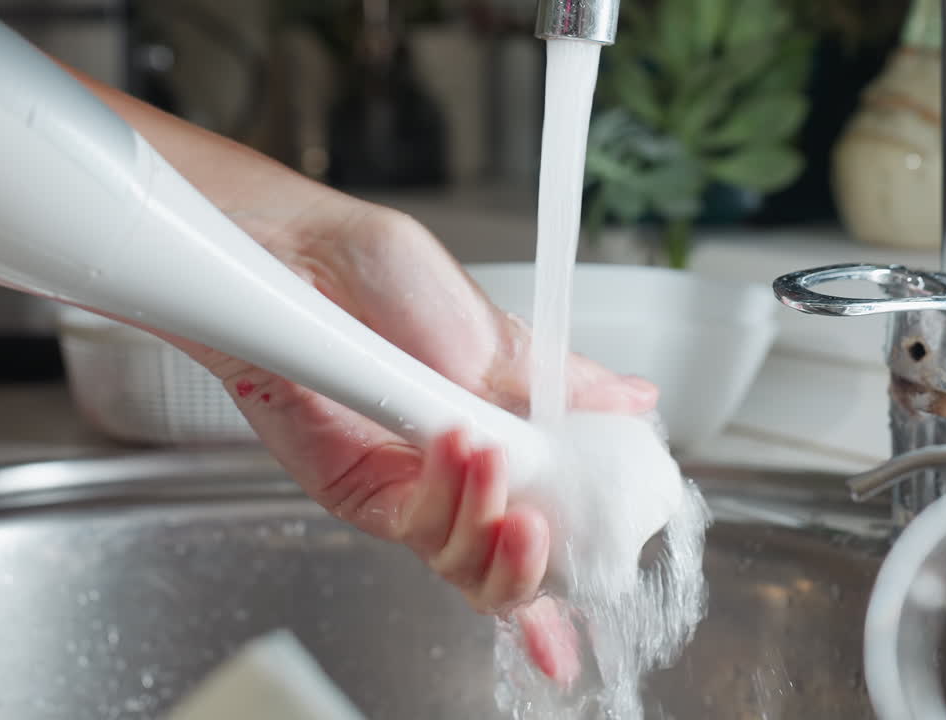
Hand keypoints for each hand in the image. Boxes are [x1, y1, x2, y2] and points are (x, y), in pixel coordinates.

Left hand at [186, 200, 656, 684]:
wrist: (310, 263)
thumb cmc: (384, 278)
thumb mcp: (493, 330)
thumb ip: (559, 387)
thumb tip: (635, 400)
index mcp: (503, 434)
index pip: (553, 515)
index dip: (580, 555)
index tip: (610, 568)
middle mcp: (460, 473)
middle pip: (508, 562)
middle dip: (536, 562)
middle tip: (544, 525)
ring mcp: (412, 488)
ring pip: (463, 559)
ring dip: (489, 521)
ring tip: (492, 459)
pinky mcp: (361, 493)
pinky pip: (415, 530)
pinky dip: (446, 500)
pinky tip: (457, 449)